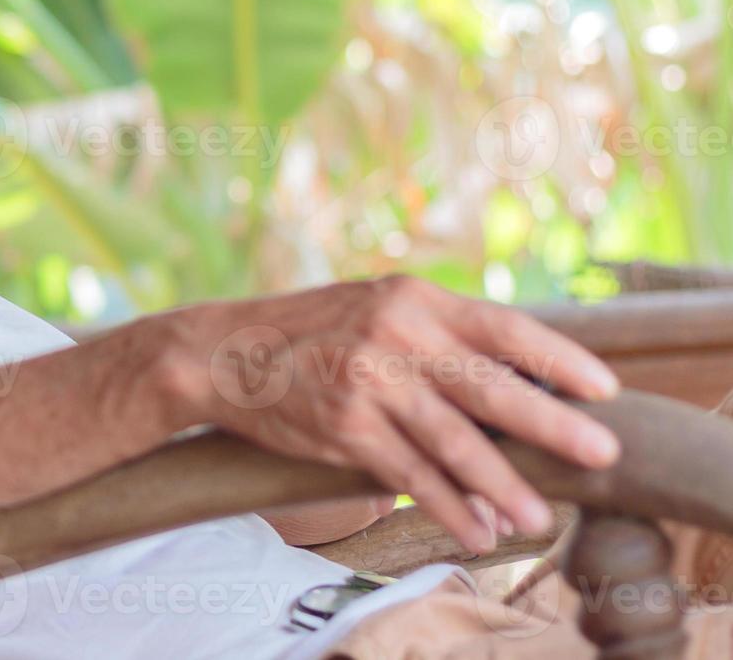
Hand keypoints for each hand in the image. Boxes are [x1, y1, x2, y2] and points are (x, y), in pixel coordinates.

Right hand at [175, 275, 619, 553]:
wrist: (224, 351)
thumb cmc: (311, 331)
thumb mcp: (376, 307)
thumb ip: (437, 332)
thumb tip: (517, 376)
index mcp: (413, 299)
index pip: (504, 326)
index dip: (559, 359)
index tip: (603, 389)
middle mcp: (395, 336)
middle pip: (491, 388)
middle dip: (553, 425)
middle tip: (602, 454)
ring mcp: (369, 383)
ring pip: (454, 443)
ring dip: (501, 486)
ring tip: (537, 516)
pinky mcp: (345, 427)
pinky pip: (409, 476)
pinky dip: (447, 506)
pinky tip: (475, 528)